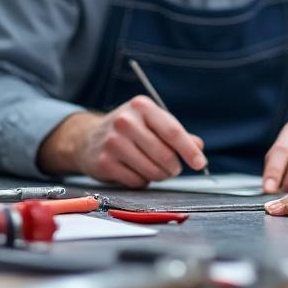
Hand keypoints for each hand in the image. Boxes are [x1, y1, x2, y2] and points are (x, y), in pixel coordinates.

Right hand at [37, 96, 206, 186]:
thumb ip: (176, 133)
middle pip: (164, 154)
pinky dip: (143, 180)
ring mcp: (113, 142)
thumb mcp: (152, 122)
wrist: (87, 138)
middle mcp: (125, 121)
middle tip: (173, 168)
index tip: (200, 163)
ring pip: (152, 170)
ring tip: (155, 169)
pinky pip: (137, 181)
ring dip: (160, 175)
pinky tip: (136, 170)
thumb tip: (198, 146)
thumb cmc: (128, 130)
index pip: (172, 131)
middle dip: (174, 167)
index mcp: (142, 107)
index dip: (189, 150)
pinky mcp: (104, 162)